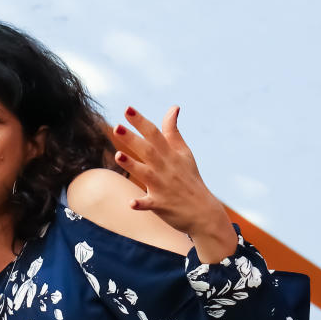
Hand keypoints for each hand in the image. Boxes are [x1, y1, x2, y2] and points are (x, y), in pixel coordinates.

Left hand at [110, 105, 231, 242]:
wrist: (203, 212)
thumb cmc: (190, 179)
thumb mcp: (184, 153)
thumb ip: (173, 131)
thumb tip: (173, 107)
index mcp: (170, 155)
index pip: (154, 134)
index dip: (141, 122)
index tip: (127, 109)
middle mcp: (165, 169)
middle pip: (148, 151)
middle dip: (132, 139)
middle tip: (116, 128)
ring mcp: (163, 187)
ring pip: (145, 174)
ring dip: (132, 165)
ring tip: (118, 156)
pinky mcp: (161, 205)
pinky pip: (149, 204)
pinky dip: (140, 204)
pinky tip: (131, 203)